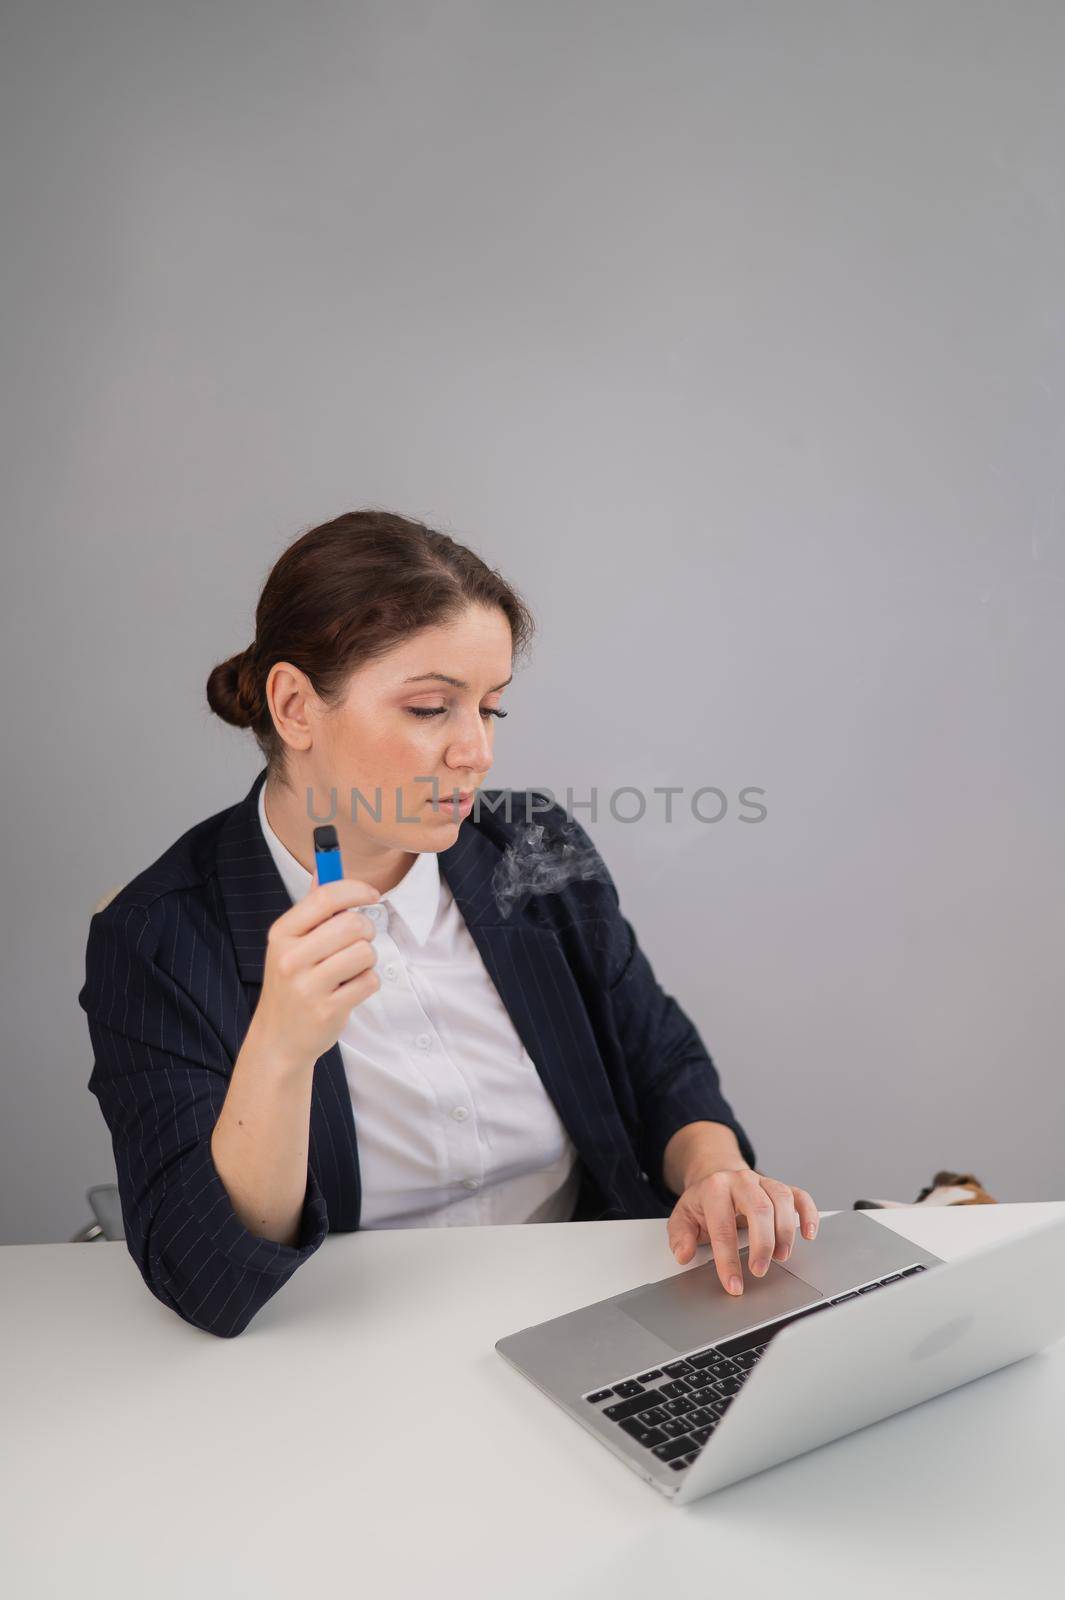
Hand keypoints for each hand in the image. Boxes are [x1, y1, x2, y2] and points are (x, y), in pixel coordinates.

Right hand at [251, 877, 382, 1070]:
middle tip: (361, 940)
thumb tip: (323, 867)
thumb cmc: (291, 984)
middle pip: (352, 924)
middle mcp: (291, 958)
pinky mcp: (328, 1009)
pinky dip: (367, 982)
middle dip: (366, 929)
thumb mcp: (291, 945)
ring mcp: (308, 986)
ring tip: (351, 969)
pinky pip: (369, 981)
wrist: (278, 1039)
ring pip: (365, 953)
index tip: (372, 894)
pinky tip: (349, 989)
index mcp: (282, 934)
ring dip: (367, 959)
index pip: (324, 897)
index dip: (355, 889)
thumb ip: (311, 909)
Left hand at [666, 1165, 819, 1295]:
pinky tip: (809, 1234)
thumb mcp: (683, 1216)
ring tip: (781, 1257)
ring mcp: (764, 1182)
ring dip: (785, 1232)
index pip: (723, 1227)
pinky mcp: (781, 1187)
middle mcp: (741, 1181)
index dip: (728, 1259)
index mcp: (715, 1189)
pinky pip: (800, 1196)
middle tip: (759, 1270)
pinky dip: (808, 1214)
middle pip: (759, 1209)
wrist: (717, 1176)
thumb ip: (680, 1236)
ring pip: (782, 1200)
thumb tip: (684, 1254)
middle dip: (762, 1244)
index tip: (734, 1284)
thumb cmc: (704, 1202)